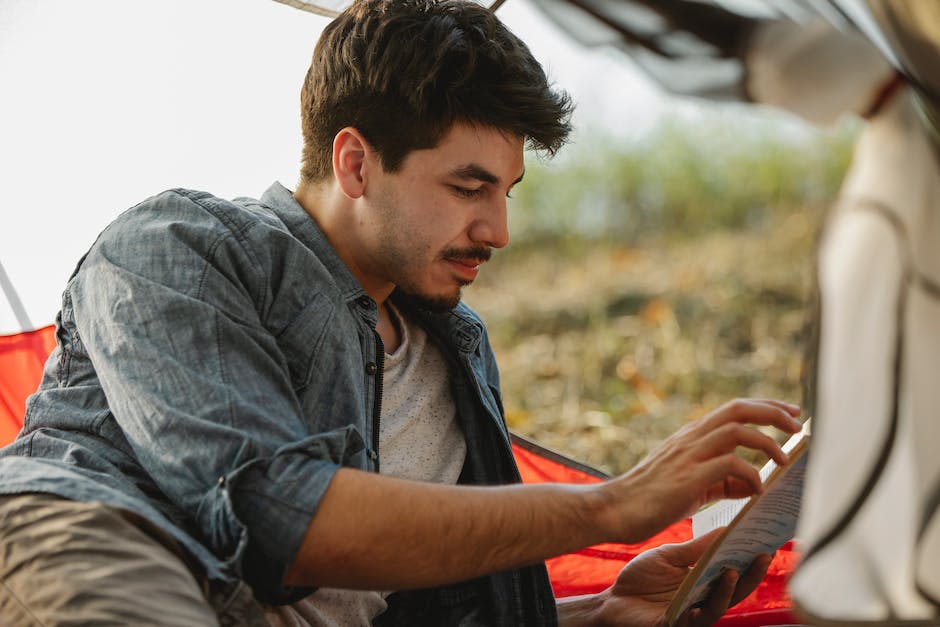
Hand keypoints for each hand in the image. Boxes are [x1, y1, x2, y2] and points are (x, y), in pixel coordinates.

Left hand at [594, 529, 771, 626]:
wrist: (613, 600)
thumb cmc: (641, 578)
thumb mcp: (671, 557)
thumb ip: (697, 548)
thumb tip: (726, 529)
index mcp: (704, 582)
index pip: (733, 571)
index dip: (750, 560)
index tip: (766, 540)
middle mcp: (703, 600)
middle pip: (735, 590)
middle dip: (751, 575)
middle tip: (764, 554)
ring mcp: (692, 615)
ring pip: (718, 606)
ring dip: (727, 589)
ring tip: (731, 569)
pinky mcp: (676, 625)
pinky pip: (694, 620)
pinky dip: (701, 609)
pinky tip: (703, 599)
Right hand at [601, 398, 800, 542]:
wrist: (616, 508)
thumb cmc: (652, 499)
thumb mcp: (693, 485)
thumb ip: (722, 481)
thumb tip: (754, 485)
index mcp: (691, 436)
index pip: (734, 408)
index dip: (766, 406)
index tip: (792, 411)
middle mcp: (691, 438)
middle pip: (739, 409)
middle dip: (774, 413)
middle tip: (798, 425)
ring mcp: (689, 455)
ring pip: (737, 430)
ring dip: (768, 442)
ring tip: (785, 460)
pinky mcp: (688, 477)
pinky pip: (730, 465)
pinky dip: (751, 475)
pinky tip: (757, 491)